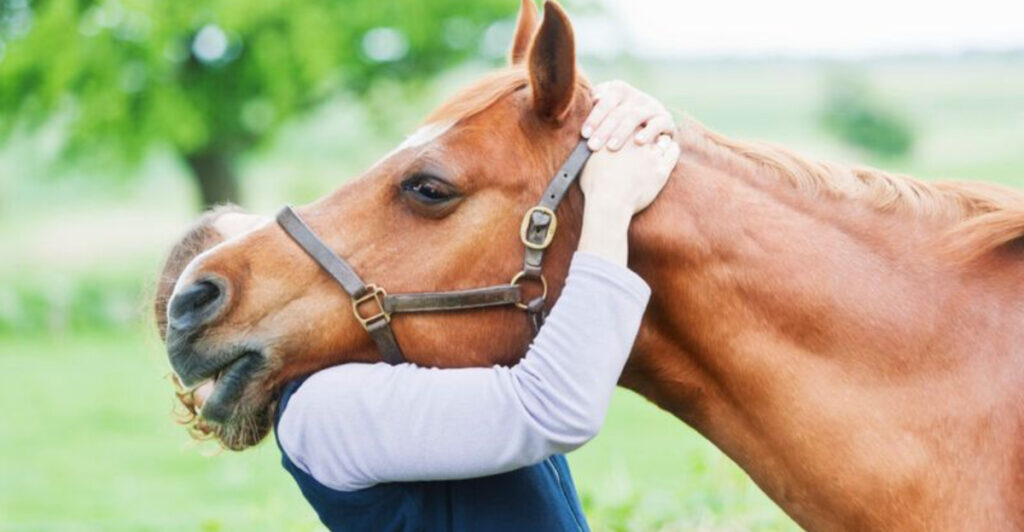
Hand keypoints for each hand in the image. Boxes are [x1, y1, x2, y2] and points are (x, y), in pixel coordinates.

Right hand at [577, 135, 679, 265]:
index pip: (631, 119)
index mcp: (619, 134)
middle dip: (648, 130)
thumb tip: (590, 138)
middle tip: (648, 134)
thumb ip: (595, 144)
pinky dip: (671, 149)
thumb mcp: (587, 159)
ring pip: (662, 139)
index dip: (633, 125)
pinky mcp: (661, 170)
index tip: (634, 129)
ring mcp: (651, 155)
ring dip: (660, 140)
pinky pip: (673, 152)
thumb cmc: (594, 185)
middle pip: (648, 127)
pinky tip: (670, 149)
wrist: (608, 203)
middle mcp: (637, 141)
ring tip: (660, 142)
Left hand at [582, 80, 674, 150]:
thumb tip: (593, 98)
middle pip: (618, 111)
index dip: (594, 117)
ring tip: (611, 147)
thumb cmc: (617, 121)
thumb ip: (595, 104)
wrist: (649, 126)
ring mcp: (652, 106)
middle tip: (593, 146)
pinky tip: (639, 142)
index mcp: (619, 89)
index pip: (605, 101)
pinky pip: (657, 124)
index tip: (584, 134)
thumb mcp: (605, 110)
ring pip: (635, 116)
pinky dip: (648, 132)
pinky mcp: (665, 118)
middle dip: (604, 130)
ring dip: (621, 132)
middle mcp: (636, 95)